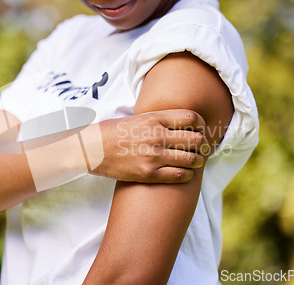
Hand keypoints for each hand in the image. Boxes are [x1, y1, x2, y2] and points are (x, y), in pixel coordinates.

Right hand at [91, 109, 208, 182]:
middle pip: (196, 139)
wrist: (92, 149)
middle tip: (199, 148)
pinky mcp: (148, 174)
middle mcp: (156, 136)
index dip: (201, 124)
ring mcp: (153, 156)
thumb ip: (160, 120)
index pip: (192, 118)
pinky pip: (179, 176)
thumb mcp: (138, 118)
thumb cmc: (113, 132)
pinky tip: (185, 173)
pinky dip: (187, 175)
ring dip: (196, 161)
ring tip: (194, 162)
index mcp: (154, 118)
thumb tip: (181, 123)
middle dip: (202, 145)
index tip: (201, 130)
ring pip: (192, 159)